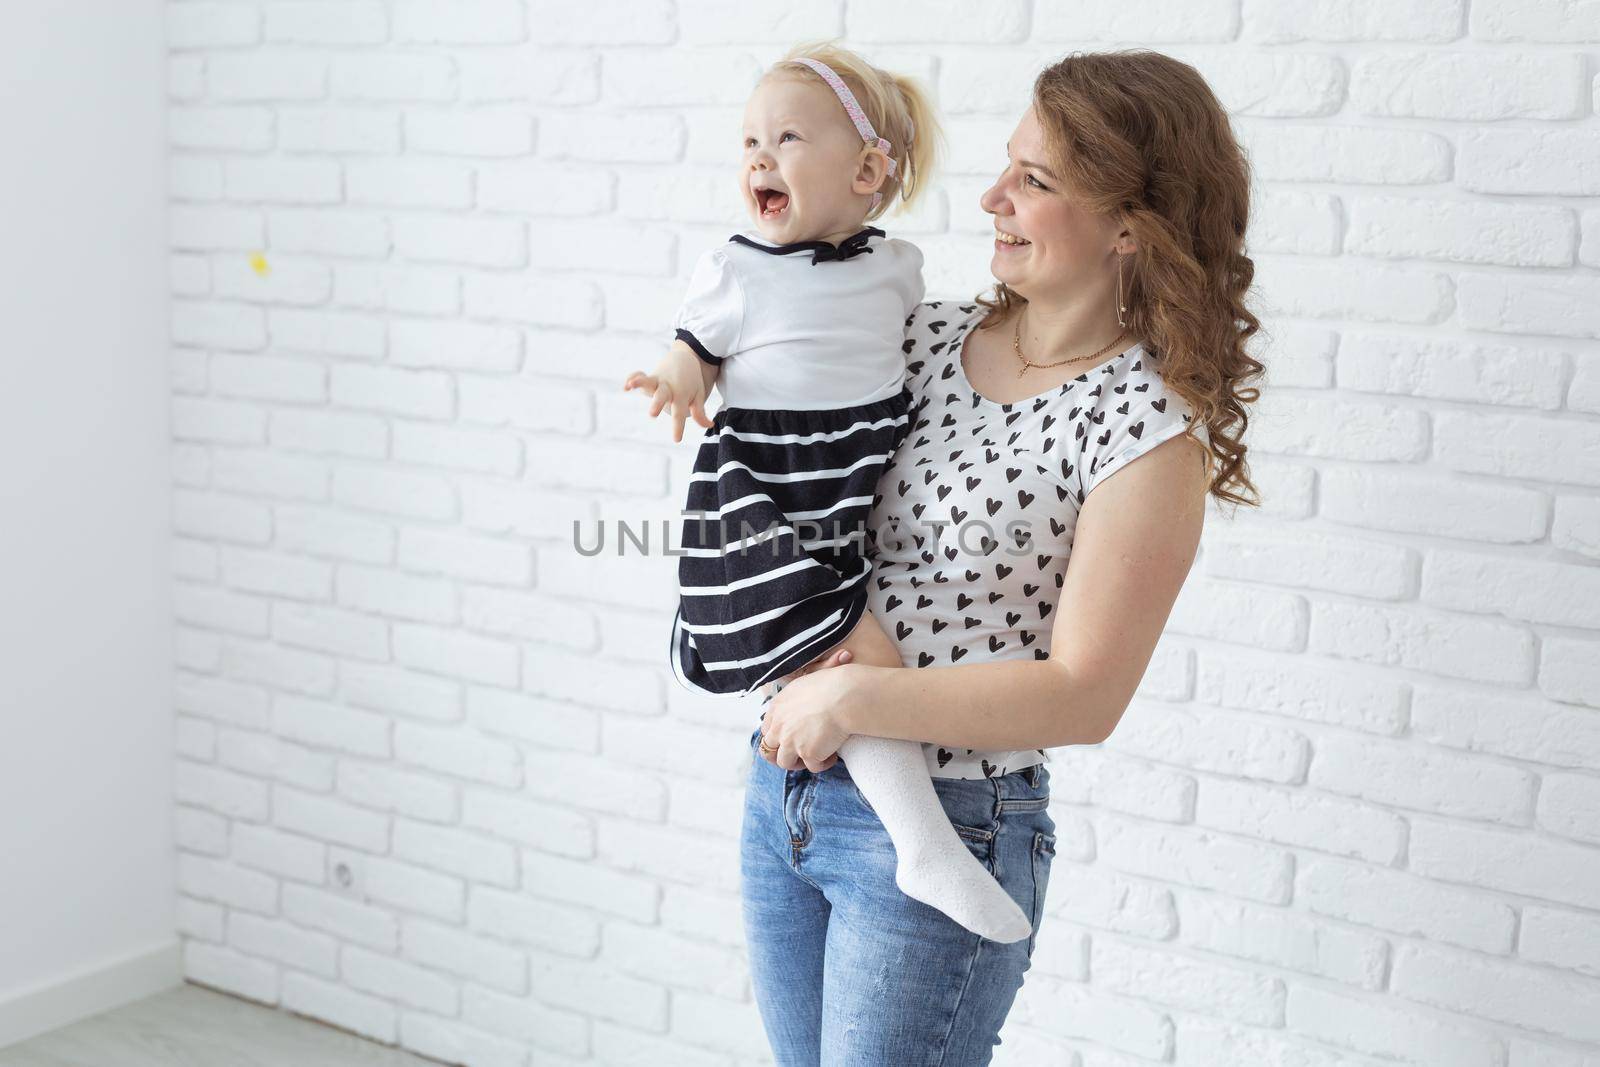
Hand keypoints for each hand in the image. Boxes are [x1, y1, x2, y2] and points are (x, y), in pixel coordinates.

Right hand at [623, 345, 711, 442]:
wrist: (687, 357)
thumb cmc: (692, 382)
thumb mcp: (698, 396)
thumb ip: (700, 412)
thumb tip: (709, 425)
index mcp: (681, 395)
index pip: (679, 414)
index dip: (678, 427)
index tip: (676, 439)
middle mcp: (668, 388)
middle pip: (661, 396)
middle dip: (656, 404)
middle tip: (652, 413)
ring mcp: (658, 381)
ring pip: (648, 381)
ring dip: (639, 382)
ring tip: (630, 385)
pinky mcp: (650, 376)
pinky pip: (640, 375)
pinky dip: (632, 377)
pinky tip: (625, 386)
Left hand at [758, 653, 861, 773]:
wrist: (845, 695)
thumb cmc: (832, 684)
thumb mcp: (806, 684)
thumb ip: (796, 698)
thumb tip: (802, 699)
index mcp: (777, 707)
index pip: (766, 730)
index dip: (777, 737)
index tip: (791, 738)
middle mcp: (779, 726)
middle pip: (769, 750)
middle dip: (784, 754)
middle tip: (801, 753)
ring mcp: (792, 741)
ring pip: (786, 763)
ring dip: (800, 762)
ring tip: (817, 755)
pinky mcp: (808, 753)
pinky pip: (813, 767)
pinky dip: (823, 763)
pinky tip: (832, 754)